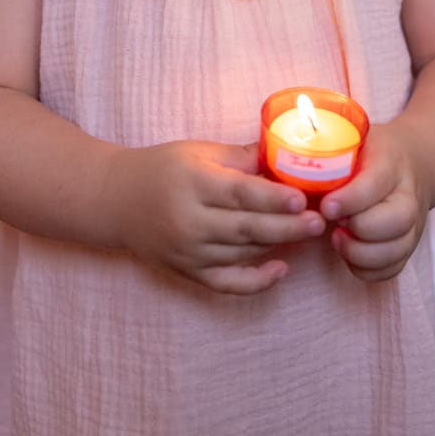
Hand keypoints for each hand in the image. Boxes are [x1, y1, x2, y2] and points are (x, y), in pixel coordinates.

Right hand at [111, 139, 325, 294]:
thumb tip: (283, 156)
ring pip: (242, 253)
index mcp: (192, 184)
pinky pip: (227, 284)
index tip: (302, 198)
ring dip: (278, 244)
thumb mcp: (197, 151)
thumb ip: (239, 157)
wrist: (115, 200)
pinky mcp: (188, 272)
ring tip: (309, 233)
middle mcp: (189, 221)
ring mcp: (188, 252)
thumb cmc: (162, 168)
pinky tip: (281, 269)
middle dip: (287, 226)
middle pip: (246, 228)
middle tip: (319, 221)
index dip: (273, 198)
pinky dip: (256, 281)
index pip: (239, 194)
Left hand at [319, 123, 429, 280]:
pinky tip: (349, 254)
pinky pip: (392, 269)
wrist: (413, 162)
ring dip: (360, 253)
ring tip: (337, 239)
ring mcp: (413, 224)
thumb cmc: (372, 152)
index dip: (349, 200)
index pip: (375, 184)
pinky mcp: (409, 246)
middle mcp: (408, 195)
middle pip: (395, 221)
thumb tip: (284, 170)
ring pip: (395, 250)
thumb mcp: (354, 141)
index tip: (325, 207)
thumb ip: (329, 155)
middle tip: (332, 223)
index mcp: (391, 162)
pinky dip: (367, 269)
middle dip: (359, 230)